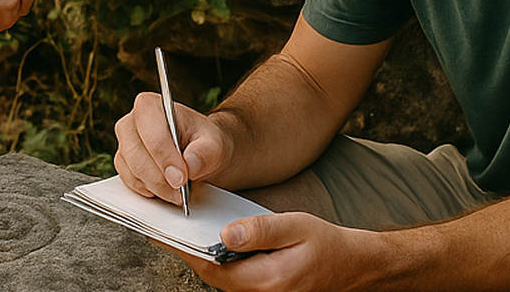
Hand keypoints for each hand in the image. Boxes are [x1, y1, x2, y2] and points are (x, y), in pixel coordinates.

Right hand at [113, 90, 231, 206]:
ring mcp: (125, 143)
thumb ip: (204, 152)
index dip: (166, 159)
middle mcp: (132, 121)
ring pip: (133, 171)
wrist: (201, 151)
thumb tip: (190, 164)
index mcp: (151, 106)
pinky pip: (130, 182)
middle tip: (181, 190)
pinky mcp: (123, 162)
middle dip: (161, 178)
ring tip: (177, 192)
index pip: (152, 135)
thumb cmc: (204, 141)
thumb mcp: (214, 144)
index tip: (182, 178)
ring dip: (156, 187)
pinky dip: (148, 190)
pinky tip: (165, 189)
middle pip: (137, 156)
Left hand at [173, 211, 372, 291]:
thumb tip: (226, 233)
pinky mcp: (257, 285)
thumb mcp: (297, 228)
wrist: (349, 266)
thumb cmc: (326, 245)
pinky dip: (212, 254)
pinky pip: (227, 271)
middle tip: (160, 224)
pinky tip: (204, 235)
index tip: (163, 231)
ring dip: (196, 251)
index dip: (184, 248)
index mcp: (263, 280)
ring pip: (216, 272)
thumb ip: (261, 231)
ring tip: (176, 225)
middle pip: (208, 271)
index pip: (212, 266)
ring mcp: (255, 291)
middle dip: (184, 248)